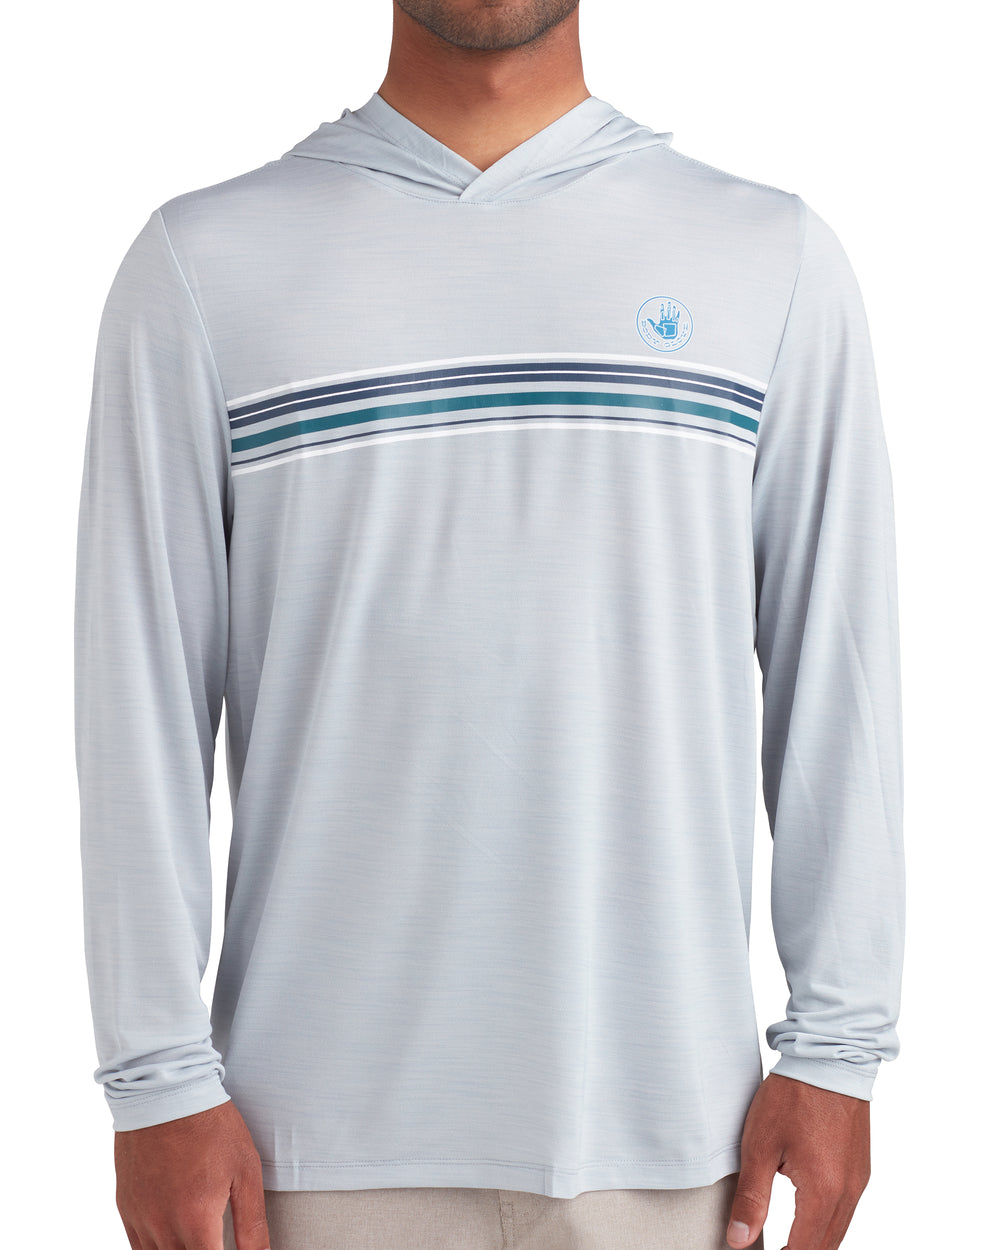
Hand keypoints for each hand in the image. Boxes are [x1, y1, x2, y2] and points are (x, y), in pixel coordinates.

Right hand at [114, 1099, 269, 1249]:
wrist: (166, 1091)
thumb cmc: (211, 1125)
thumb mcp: (245, 1170)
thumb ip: (252, 1223)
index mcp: (196, 1220)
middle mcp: (162, 1226)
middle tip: (215, 1237)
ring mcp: (140, 1218)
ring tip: (199, 1236)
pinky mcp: (126, 1206)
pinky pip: (137, 1246)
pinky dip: (157, 1248)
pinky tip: (174, 1235)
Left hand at [725, 1073, 870, 1249]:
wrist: (829, 1058)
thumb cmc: (793, 1096)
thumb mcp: (760, 1145)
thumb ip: (751, 1197)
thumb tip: (739, 1240)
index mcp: (822, 1192)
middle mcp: (848, 1193)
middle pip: (826, 1246)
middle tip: (772, 1249)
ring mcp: (859, 1181)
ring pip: (838, 1232)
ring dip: (814, 1241)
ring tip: (785, 1242)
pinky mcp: (860, 1169)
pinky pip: (846, 1211)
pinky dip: (826, 1223)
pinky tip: (806, 1217)